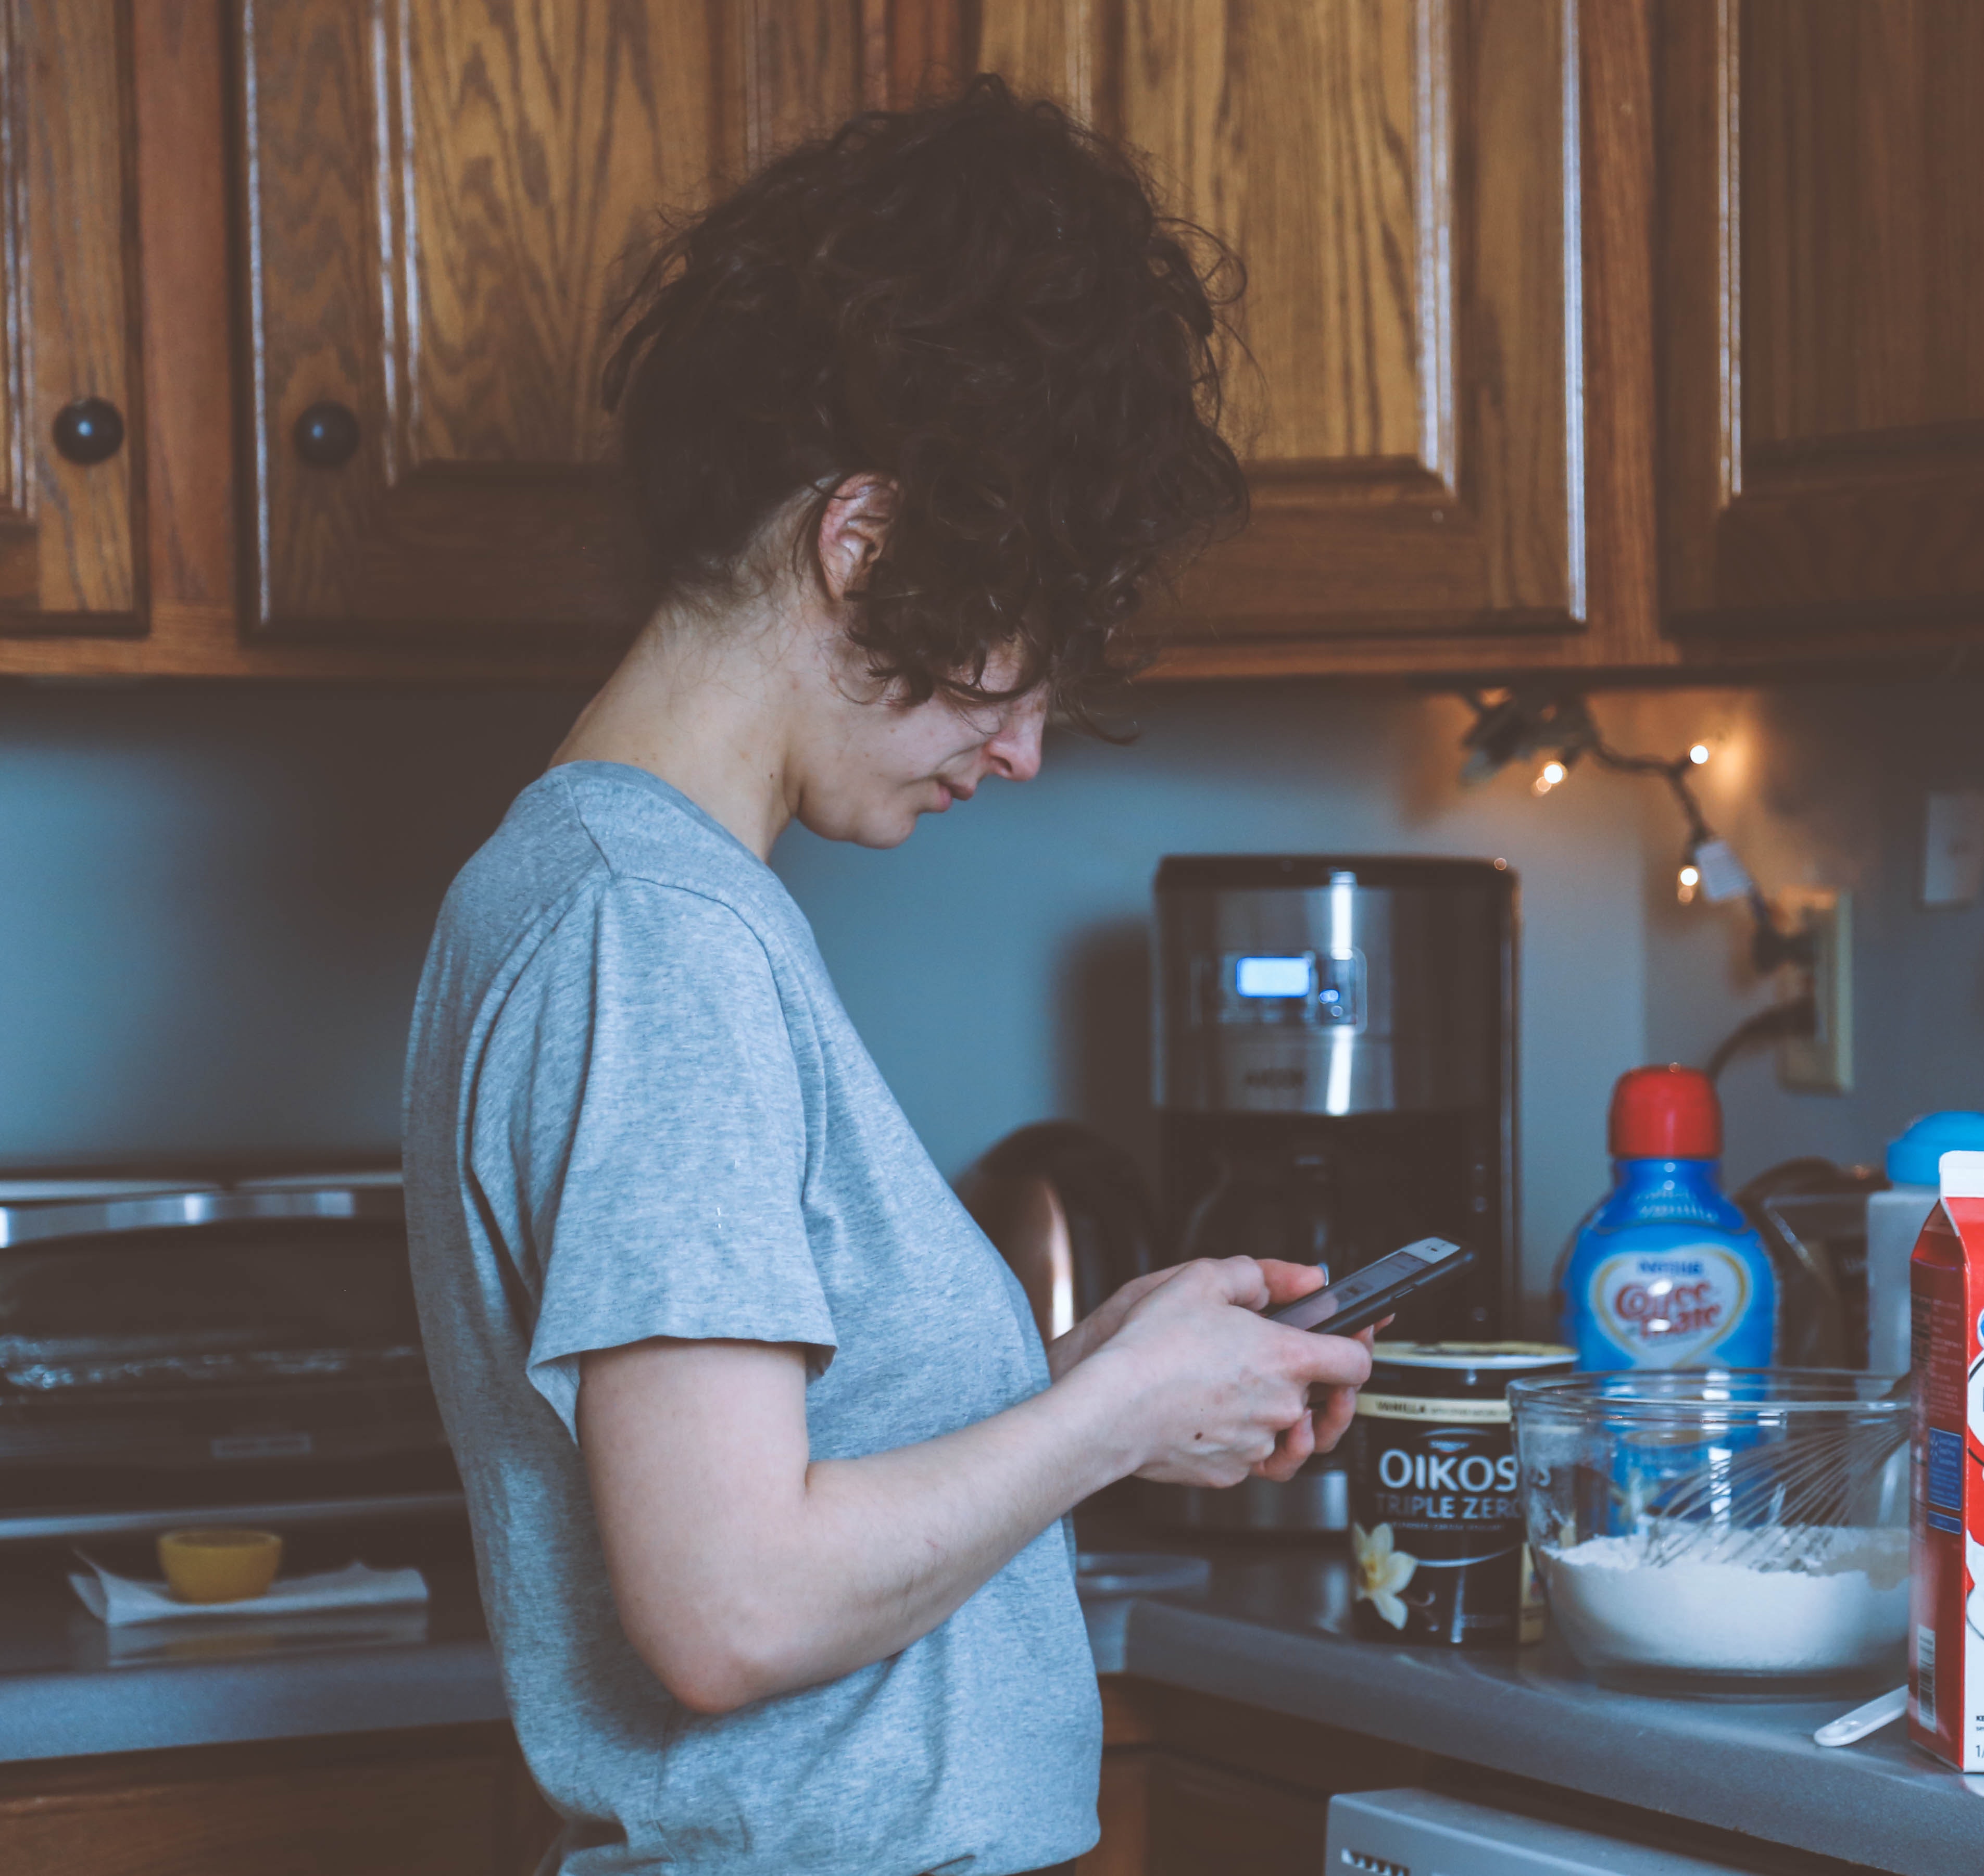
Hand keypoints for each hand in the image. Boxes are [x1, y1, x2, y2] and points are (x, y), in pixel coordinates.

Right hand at [1071, 1257, 1373, 1489]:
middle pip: (1328, 1402)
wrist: (1109, 1409)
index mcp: (1285, 1358)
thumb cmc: (1150, 1348)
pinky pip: (1254, 1457)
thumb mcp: (1201, 1280)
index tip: (1350, 1339)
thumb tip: (1305, 1279)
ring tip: (1267, 1395)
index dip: (1358, 1346)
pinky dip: (1247, 1440)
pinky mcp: (1230, 1471)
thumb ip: (1260, 1273)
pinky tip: (1230, 1418)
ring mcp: (1257, 1445)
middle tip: (1307, 1368)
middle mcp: (1281, 1407)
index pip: (1356, 1362)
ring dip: (1286, 1415)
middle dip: (1321, 1384)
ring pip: (1291, 1434)